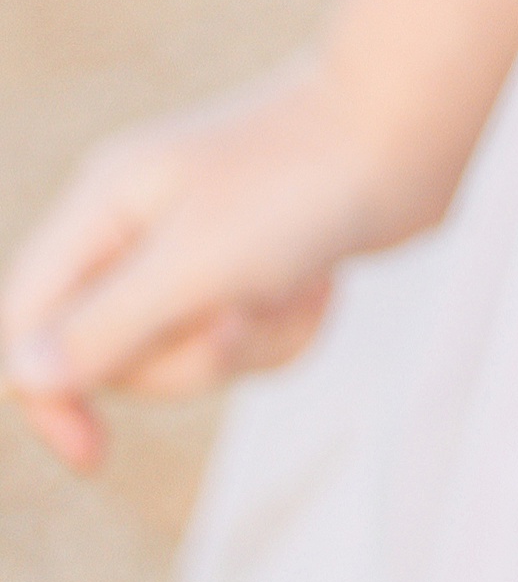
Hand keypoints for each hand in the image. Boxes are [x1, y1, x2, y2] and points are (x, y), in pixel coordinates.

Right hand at [3, 60, 438, 474]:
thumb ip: (107, 324)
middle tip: (243, 308)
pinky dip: (289, 330)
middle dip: (186, 356)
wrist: (414, 126)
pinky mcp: (258, 266)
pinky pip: (249, 344)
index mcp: (103, 207)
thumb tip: (23, 377)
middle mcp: (139, 227)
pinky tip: (323, 286)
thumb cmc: (304, 185)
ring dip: (250, 342)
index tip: (94, 455)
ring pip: (187, 354)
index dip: (48, 395)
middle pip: (113, 355)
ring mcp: (200, 247)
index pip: (26, 321)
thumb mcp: (197, 265)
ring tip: (297, 284)